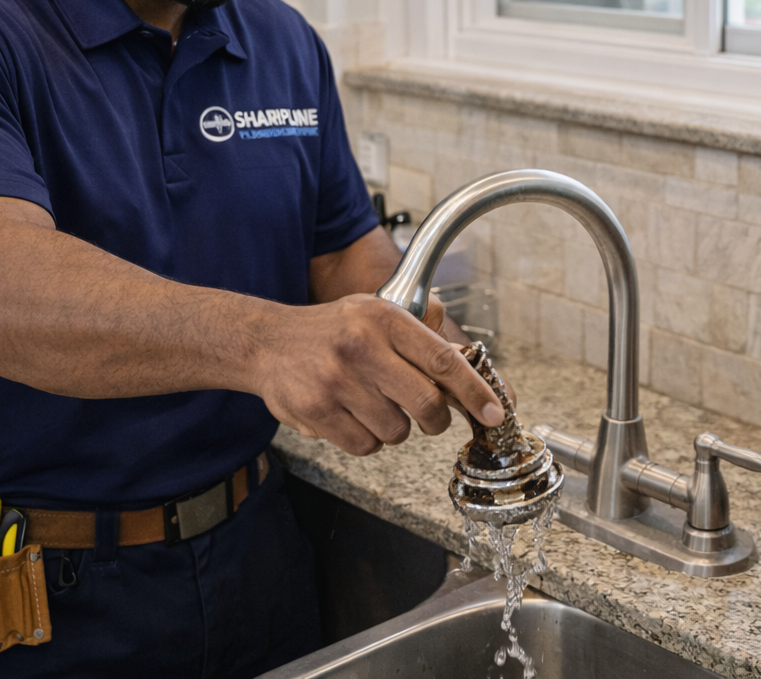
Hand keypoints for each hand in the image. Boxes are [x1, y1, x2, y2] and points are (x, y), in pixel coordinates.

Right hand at [257, 293, 504, 455]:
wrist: (265, 342)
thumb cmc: (333, 330)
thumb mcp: (377, 316)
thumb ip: (421, 340)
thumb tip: (469, 368)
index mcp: (384, 319)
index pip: (442, 360)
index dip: (474, 390)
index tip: (495, 411)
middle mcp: (361, 347)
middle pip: (425, 404)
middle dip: (435, 420)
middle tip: (429, 418)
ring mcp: (336, 381)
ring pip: (396, 431)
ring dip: (393, 428)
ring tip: (372, 405)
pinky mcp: (316, 411)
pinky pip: (365, 446)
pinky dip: (366, 440)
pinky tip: (352, 416)